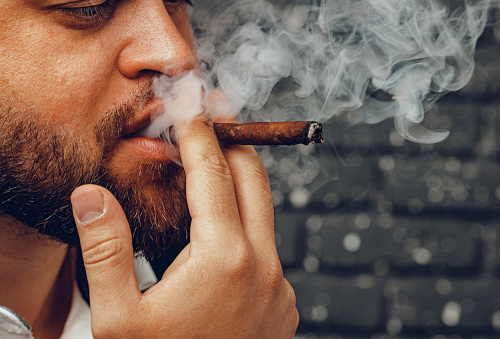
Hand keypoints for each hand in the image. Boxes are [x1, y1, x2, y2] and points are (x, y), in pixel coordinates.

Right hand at [70, 115, 298, 337]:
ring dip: (237, 187)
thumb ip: (105, 250)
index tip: (191, 107)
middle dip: (230, 146)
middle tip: (205, 126)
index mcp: (224, 259)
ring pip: (265, 215)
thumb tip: (92, 194)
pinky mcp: (283, 305)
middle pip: (254, 180)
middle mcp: (264, 267)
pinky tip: (215, 235)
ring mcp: (280, 287)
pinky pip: (267, 249)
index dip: (199, 134)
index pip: (214, 174)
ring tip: (204, 174)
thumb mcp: (117, 318)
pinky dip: (245, 228)